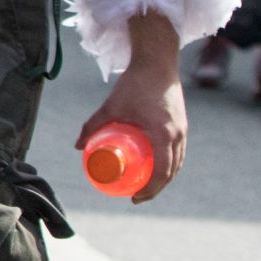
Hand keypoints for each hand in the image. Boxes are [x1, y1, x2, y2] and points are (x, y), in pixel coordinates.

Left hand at [77, 60, 186, 202]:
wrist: (157, 61)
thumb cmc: (134, 83)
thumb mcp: (110, 106)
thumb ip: (92, 125)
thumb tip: (77, 146)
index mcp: (164, 134)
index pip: (162, 172)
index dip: (150, 189)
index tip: (135, 198)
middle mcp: (178, 135)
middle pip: (172, 171)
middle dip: (156, 188)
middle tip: (137, 196)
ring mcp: (183, 129)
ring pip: (177, 162)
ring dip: (164, 177)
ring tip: (146, 185)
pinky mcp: (182, 123)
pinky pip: (178, 151)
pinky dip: (169, 163)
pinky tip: (157, 167)